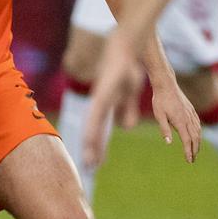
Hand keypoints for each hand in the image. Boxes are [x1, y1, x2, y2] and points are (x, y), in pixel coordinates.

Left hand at [84, 32, 142, 166]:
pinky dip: (94, 126)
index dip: (98, 147)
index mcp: (104, 106)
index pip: (100, 130)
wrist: (125, 49)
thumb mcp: (128, 94)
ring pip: (92, 124)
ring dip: (90, 143)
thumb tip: (125, 127)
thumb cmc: (127, 68)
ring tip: (88, 160)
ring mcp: (99, 98)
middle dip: (92, 150)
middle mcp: (99, 103)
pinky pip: (97, 113)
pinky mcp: (102, 92)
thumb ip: (126, 110)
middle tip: (88, 169)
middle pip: (93, 131)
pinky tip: (90, 137)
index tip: (96, 163)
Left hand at [149, 80, 199, 163]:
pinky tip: (197, 135)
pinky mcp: (191, 109)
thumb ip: (164, 129)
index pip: (187, 140)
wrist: (166, 84)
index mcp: (180, 121)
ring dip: (198, 142)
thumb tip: (169, 143)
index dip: (188, 151)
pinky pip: (198, 123)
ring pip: (198, 130)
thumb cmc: (160, 100)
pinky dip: (199, 132)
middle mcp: (188, 118)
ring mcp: (191, 113)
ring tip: (195, 150)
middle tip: (193, 159)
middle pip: (195, 137)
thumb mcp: (159, 115)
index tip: (189, 160)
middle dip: (195, 150)